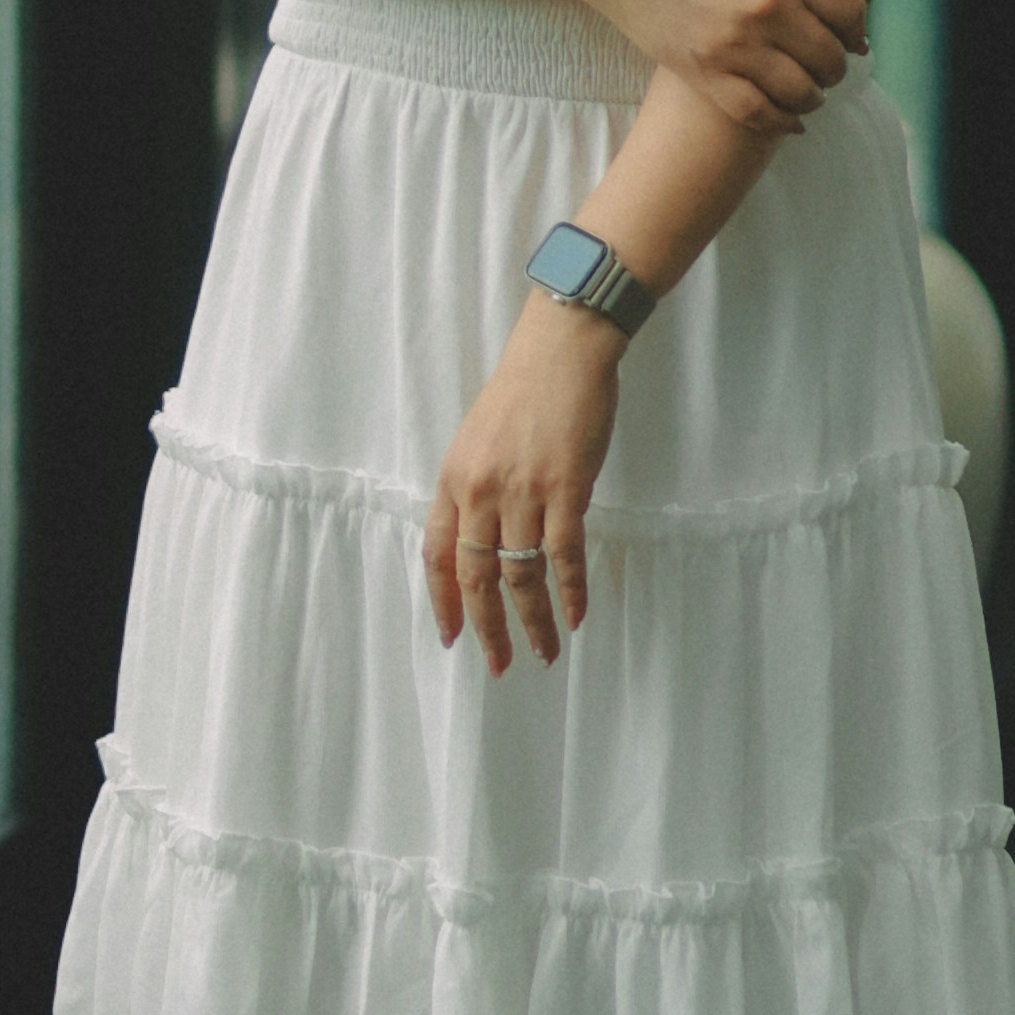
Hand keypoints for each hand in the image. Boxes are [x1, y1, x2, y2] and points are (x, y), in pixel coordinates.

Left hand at [425, 295, 624, 671]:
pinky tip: (577, 615)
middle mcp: (480, 491)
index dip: (445, 601)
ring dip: (534, 620)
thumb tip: (483, 539)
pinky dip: (571, 590)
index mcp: (453, 479)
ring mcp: (522, 491)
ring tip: (545, 651)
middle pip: (477, 576)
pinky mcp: (565, 489)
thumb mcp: (478, 440)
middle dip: (487, 628)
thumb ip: (475, 489)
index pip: (437, 554)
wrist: (561, 350)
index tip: (453, 636)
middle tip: (499, 664)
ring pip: (521, 575)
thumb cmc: (523, 390)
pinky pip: (564, 554)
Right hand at [573, 0, 878, 132]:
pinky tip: (789, 119)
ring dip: (815, 97)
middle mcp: (767, 8)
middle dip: (838, 65)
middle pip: (830, 56)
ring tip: (811, 91)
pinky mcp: (704, 72)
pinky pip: (757, 112)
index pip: (851, 11)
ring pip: (801, 91)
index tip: (852, 36)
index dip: (858, 29)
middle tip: (830, 65)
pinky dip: (781, 122)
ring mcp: (735, 44)